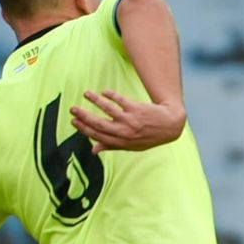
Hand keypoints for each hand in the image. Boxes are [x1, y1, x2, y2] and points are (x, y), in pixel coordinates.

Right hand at [69, 90, 185, 153]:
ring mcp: (131, 120)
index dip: (84, 129)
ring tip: (86, 93)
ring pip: (108, 110)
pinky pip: (121, 100)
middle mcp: (125, 133)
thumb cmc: (149, 137)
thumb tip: (93, 151)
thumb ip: (112, 146)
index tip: (73, 121)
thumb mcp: (131, 146)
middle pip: (99, 124)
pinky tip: (104, 91)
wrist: (170, 126)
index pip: (98, 136)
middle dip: (84, 117)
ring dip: (95, 101)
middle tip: (73, 109)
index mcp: (121, 143)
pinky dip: (111, 95)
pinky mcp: (137, 109)